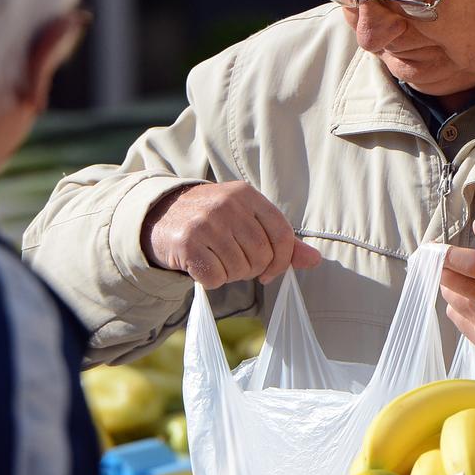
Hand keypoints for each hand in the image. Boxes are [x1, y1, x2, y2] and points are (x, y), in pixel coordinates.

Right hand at [143, 182, 321, 288]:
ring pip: (239, 269)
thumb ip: (281, 240)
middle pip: (261, 255)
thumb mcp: (246, 219)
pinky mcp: (187, 243)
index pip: (282, 233)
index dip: (282, 260)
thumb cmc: (212, 221)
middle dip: (251, 269)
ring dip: (230, 275)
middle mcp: (226, 204)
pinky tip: (202, 266)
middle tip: (234, 262)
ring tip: (217, 260)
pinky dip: (211, 280)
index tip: (270, 271)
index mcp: (246, 194)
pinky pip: (215, 278)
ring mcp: (205, 222)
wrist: (160, 216)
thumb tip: (315, 260)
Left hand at [441, 217, 474, 367]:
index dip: (445, 254)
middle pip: (450, 281)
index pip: (468, 262)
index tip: (434, 247)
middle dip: (440, 268)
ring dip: (452, 287)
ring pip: (451, 299)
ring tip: (469, 281)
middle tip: (442, 260)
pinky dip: (460, 307)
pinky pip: (457, 318)